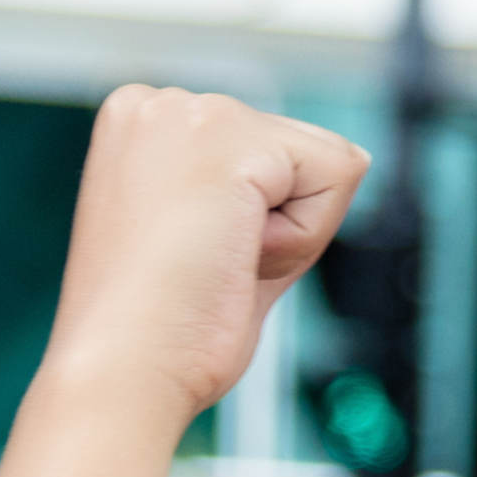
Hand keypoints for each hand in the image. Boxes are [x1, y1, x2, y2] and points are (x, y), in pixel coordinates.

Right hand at [37, 86, 371, 428]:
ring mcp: (192, 111)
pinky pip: (338, 175)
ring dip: (288, 233)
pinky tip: (234, 256)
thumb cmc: (158, 333)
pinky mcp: (234, 137)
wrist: (122, 373)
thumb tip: (354, 158)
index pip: (262, 155)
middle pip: (295, 153)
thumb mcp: (204, 239)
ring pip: (321, 163)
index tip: (185, 263)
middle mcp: (158, 102)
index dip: (249, 225)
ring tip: (213, 263)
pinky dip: (305, 237)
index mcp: (140, 125)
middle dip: (273, 223)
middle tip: (203, 270)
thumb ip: (261, 194)